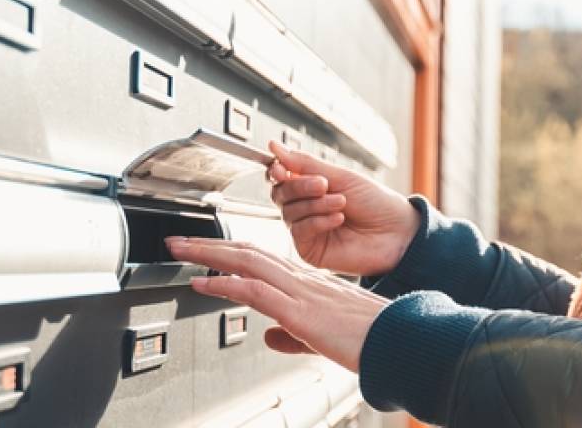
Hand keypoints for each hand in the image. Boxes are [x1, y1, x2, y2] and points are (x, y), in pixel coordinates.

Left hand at [167, 236, 385, 371]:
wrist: (401, 341)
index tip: (207, 251)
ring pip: (248, 262)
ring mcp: (302, 293)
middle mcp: (304, 281)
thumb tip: (267, 337)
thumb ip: (293, 336)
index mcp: (311, 286)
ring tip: (180, 250)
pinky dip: (225, 284)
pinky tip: (202, 282)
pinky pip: (256, 291)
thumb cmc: (374, 340)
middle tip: (179, 241)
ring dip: (209, 254)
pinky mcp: (301, 311)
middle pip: (250, 252)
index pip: (264, 260)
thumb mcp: (325, 338)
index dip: (232, 252)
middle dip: (210, 245)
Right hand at [266, 141, 418, 276]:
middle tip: (324, 184)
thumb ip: (305, 164)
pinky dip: (318, 221)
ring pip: (289, 212)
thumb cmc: (375, 202)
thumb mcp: (341, 177)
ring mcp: (306, 230)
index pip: (281, 178)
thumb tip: (274, 147)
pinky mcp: (310, 250)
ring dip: (316, 204)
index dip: (277, 171)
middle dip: (300, 186)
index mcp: (311, 188)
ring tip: (341, 203)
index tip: (280, 168)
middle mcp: (305, 209)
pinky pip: (299, 231)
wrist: (397, 231)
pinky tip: (339, 219)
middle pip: (280, 194)